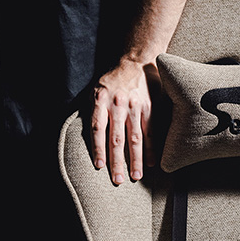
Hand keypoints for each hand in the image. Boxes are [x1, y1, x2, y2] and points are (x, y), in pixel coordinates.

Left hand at [91, 59, 160, 183]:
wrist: (137, 61)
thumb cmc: (112, 79)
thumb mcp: (95, 89)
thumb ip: (93, 110)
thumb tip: (89, 135)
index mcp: (100, 100)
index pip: (97, 128)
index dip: (98, 148)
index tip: (99, 166)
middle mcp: (118, 104)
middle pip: (117, 138)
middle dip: (117, 161)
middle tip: (118, 179)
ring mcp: (136, 107)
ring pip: (135, 137)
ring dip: (136, 159)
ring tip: (136, 176)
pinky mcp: (150, 108)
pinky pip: (150, 131)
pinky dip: (151, 148)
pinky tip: (150, 162)